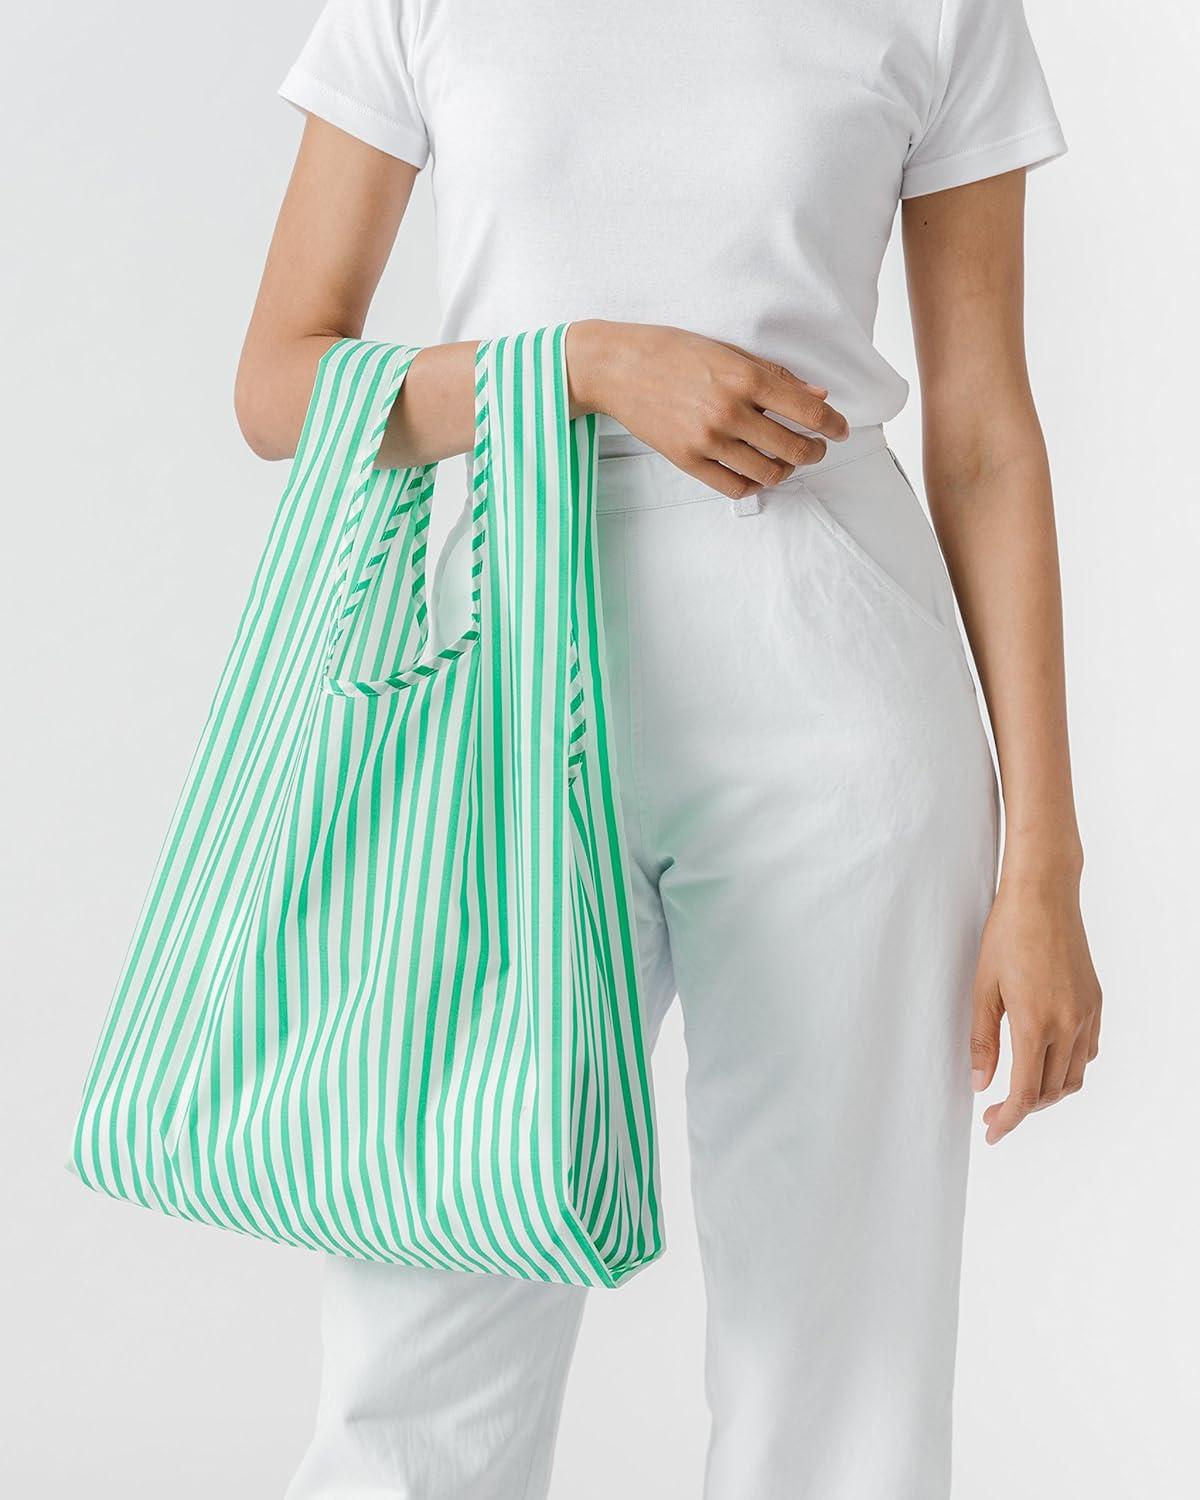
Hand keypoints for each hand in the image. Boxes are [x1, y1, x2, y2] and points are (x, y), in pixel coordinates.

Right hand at [566, 318, 848, 499]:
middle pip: (794, 448)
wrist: (618, 367)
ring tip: (785, 462)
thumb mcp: (729, 351)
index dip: (833, 425)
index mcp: (745, 377)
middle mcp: (730, 411)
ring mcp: (708, 440)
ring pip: (768, 473)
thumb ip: (775, 376)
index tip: (840, 430)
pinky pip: (735, 486)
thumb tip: (817, 395)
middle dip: (814, 452)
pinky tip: (756, 473)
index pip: (808, 411)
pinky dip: (754, 484)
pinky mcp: (688, 460)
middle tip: (816, 449)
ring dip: (785, 471)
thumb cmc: (672, 351)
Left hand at [970, 869, 1101, 1143]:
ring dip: (1047, 1093)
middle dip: (1023, 1110)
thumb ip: (982, 1040)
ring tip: (1019, 1091)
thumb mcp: (982, 988)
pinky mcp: (1095, 1002)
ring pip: (1073, 1077)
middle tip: (995, 1112)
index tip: (992, 1132)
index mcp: (1036, 1023)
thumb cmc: (1006, 935)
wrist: (1044, 895)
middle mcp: (1068, 1024)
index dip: (1008, 1119)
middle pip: (1050, 1091)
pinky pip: (1087, 1052)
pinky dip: (1068, 1068)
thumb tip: (980, 1084)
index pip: (1025, 1092)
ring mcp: (1086, 1014)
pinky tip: (1046, 1062)